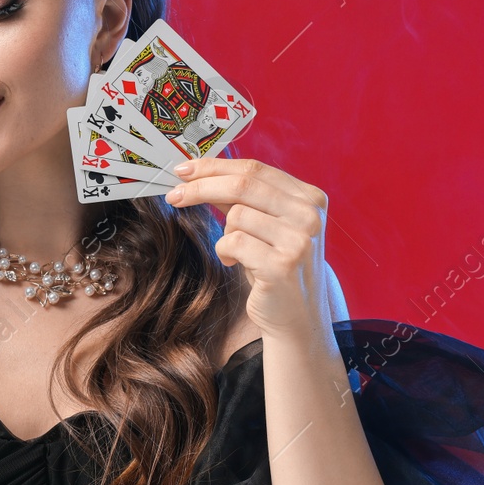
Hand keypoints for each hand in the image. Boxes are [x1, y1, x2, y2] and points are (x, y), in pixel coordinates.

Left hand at [164, 156, 332, 349]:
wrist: (297, 317)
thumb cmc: (275, 268)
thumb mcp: (264, 227)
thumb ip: (240, 199)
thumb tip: (200, 174)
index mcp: (309, 198)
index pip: (255, 168)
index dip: (215, 166)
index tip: (185, 169)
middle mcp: (309, 215)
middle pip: (243, 184)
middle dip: (201, 187)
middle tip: (174, 195)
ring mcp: (299, 239)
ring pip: (236, 215)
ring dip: (224, 234)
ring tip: (236, 252)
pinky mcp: (282, 264)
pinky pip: (233, 242)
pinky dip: (225, 252)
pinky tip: (235, 263)